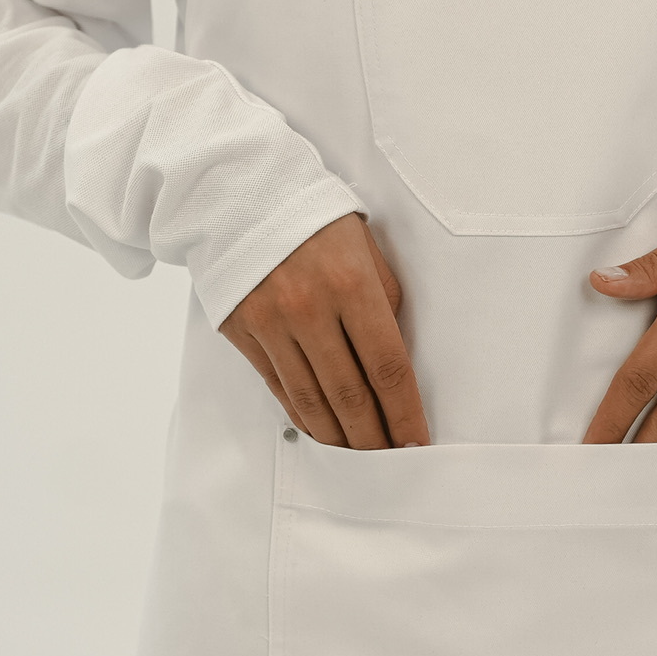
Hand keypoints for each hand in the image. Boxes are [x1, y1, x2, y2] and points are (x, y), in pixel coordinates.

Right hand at [219, 214, 429, 447]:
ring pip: (311, 401)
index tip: (417, 443)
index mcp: (350, 285)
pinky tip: (323, 433)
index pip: (387, 366)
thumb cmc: (314, 218)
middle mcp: (309, 309)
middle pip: (350, 394)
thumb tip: (395, 359)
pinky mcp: (243, 332)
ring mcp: (271, 324)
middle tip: (392, 463)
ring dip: (340, 438)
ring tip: (360, 459)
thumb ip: (386, 301)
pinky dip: (304, 418)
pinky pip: (279, 388)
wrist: (239, 192)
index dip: (404, 413)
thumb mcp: (365, 247)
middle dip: (374, 438)